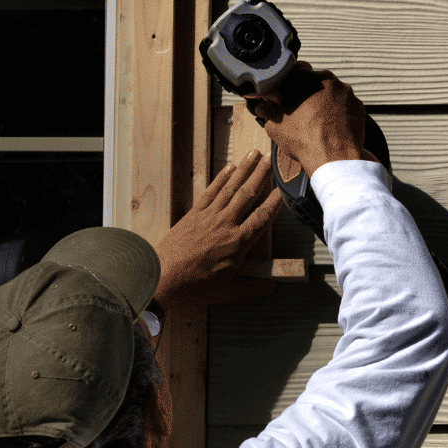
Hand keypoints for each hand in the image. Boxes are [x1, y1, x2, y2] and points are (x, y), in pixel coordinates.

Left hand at [154, 150, 282, 303]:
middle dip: (261, 175)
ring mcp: (209, 216)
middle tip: (272, 158)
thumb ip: (254, 288)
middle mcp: (225, 224)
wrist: (162, 276)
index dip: (275, 202)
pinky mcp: (194, 213)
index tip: (285, 189)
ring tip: (255, 154)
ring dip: (244, 169)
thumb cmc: (196, 286)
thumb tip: (273, 288)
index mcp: (238, 243)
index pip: (262, 218)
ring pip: (231, 187)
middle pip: (248, 194)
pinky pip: (211, 191)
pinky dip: (222, 178)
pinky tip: (230, 167)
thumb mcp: (229, 292)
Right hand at [245, 63, 375, 176]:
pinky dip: (340, 113)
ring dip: (326, 103)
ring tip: (319, 121)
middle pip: (316, 81)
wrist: (334, 158)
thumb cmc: (304, 140)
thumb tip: (263, 107)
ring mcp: (345, 92)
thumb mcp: (275, 126)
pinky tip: (332, 127)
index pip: (295, 70)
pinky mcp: (358, 105)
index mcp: (305, 78)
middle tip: (303, 110)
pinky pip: (346, 105)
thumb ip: (268, 111)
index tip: (288, 93)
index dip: (290, 83)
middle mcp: (327, 79)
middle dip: (309, 93)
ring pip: (332, 93)